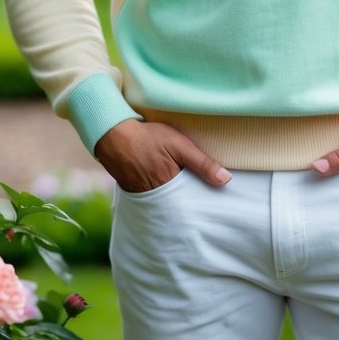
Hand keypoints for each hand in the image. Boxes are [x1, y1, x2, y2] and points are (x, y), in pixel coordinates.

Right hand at [94, 118, 231, 191]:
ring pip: (167, 202)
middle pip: (180, 204)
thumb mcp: (179, 145)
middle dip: (190, 203)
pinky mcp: (134, 191)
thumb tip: (226, 180)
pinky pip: (152, 198)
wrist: (113, 135)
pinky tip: (166, 189)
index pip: (194, 199)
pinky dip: (161, 196)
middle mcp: (158, 195)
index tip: (215, 201)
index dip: (203, 199)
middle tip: (203, 203)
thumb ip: (202, 163)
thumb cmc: (148, 137)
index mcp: (172, 185)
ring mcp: (144, 195)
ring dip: (176, 200)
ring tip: (186, 196)